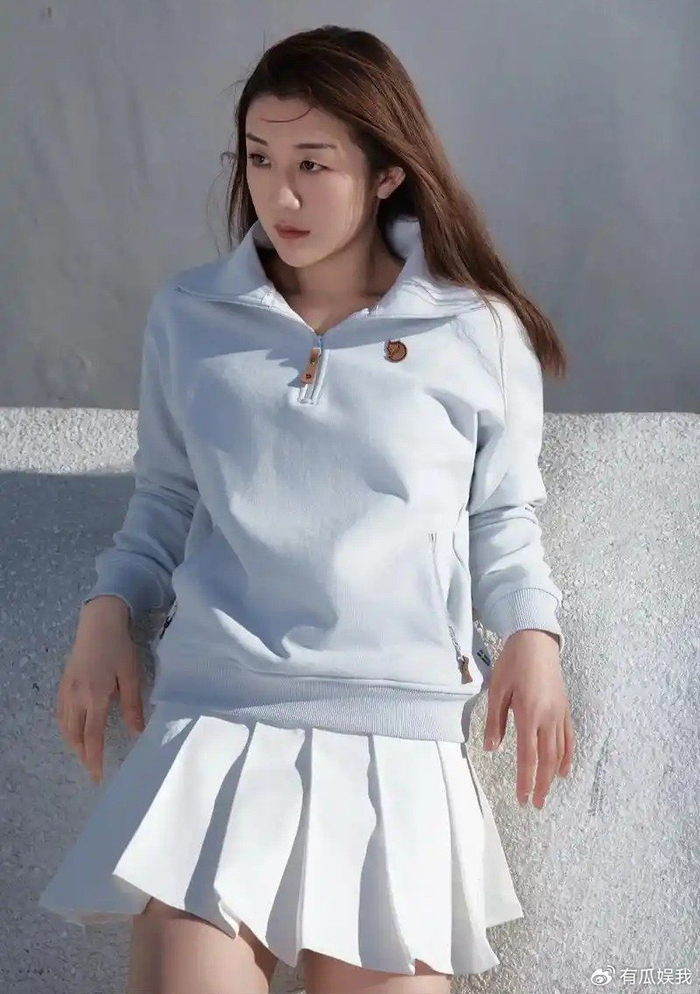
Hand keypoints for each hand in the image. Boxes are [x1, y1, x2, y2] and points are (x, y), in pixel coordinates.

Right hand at [54, 597, 145, 783]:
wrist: (98, 624)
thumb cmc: (119, 648)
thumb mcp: (132, 675)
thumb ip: (133, 705)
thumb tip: (137, 731)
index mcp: (96, 696)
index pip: (93, 736)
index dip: (94, 758)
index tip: (97, 776)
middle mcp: (77, 697)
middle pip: (75, 736)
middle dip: (82, 755)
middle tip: (92, 768)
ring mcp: (66, 691)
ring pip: (65, 727)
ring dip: (74, 744)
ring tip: (85, 754)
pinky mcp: (62, 685)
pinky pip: (60, 714)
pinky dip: (66, 728)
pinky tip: (75, 731)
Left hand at [482, 629, 573, 808]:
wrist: (537, 642)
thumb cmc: (513, 664)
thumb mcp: (497, 690)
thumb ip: (495, 721)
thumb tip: (491, 748)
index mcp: (529, 714)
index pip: (528, 756)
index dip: (525, 780)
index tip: (522, 798)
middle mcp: (548, 718)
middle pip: (546, 760)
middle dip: (541, 784)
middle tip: (535, 804)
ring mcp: (559, 714)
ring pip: (559, 752)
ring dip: (553, 775)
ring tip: (546, 793)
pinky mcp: (565, 709)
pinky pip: (568, 739)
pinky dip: (567, 757)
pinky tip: (564, 771)